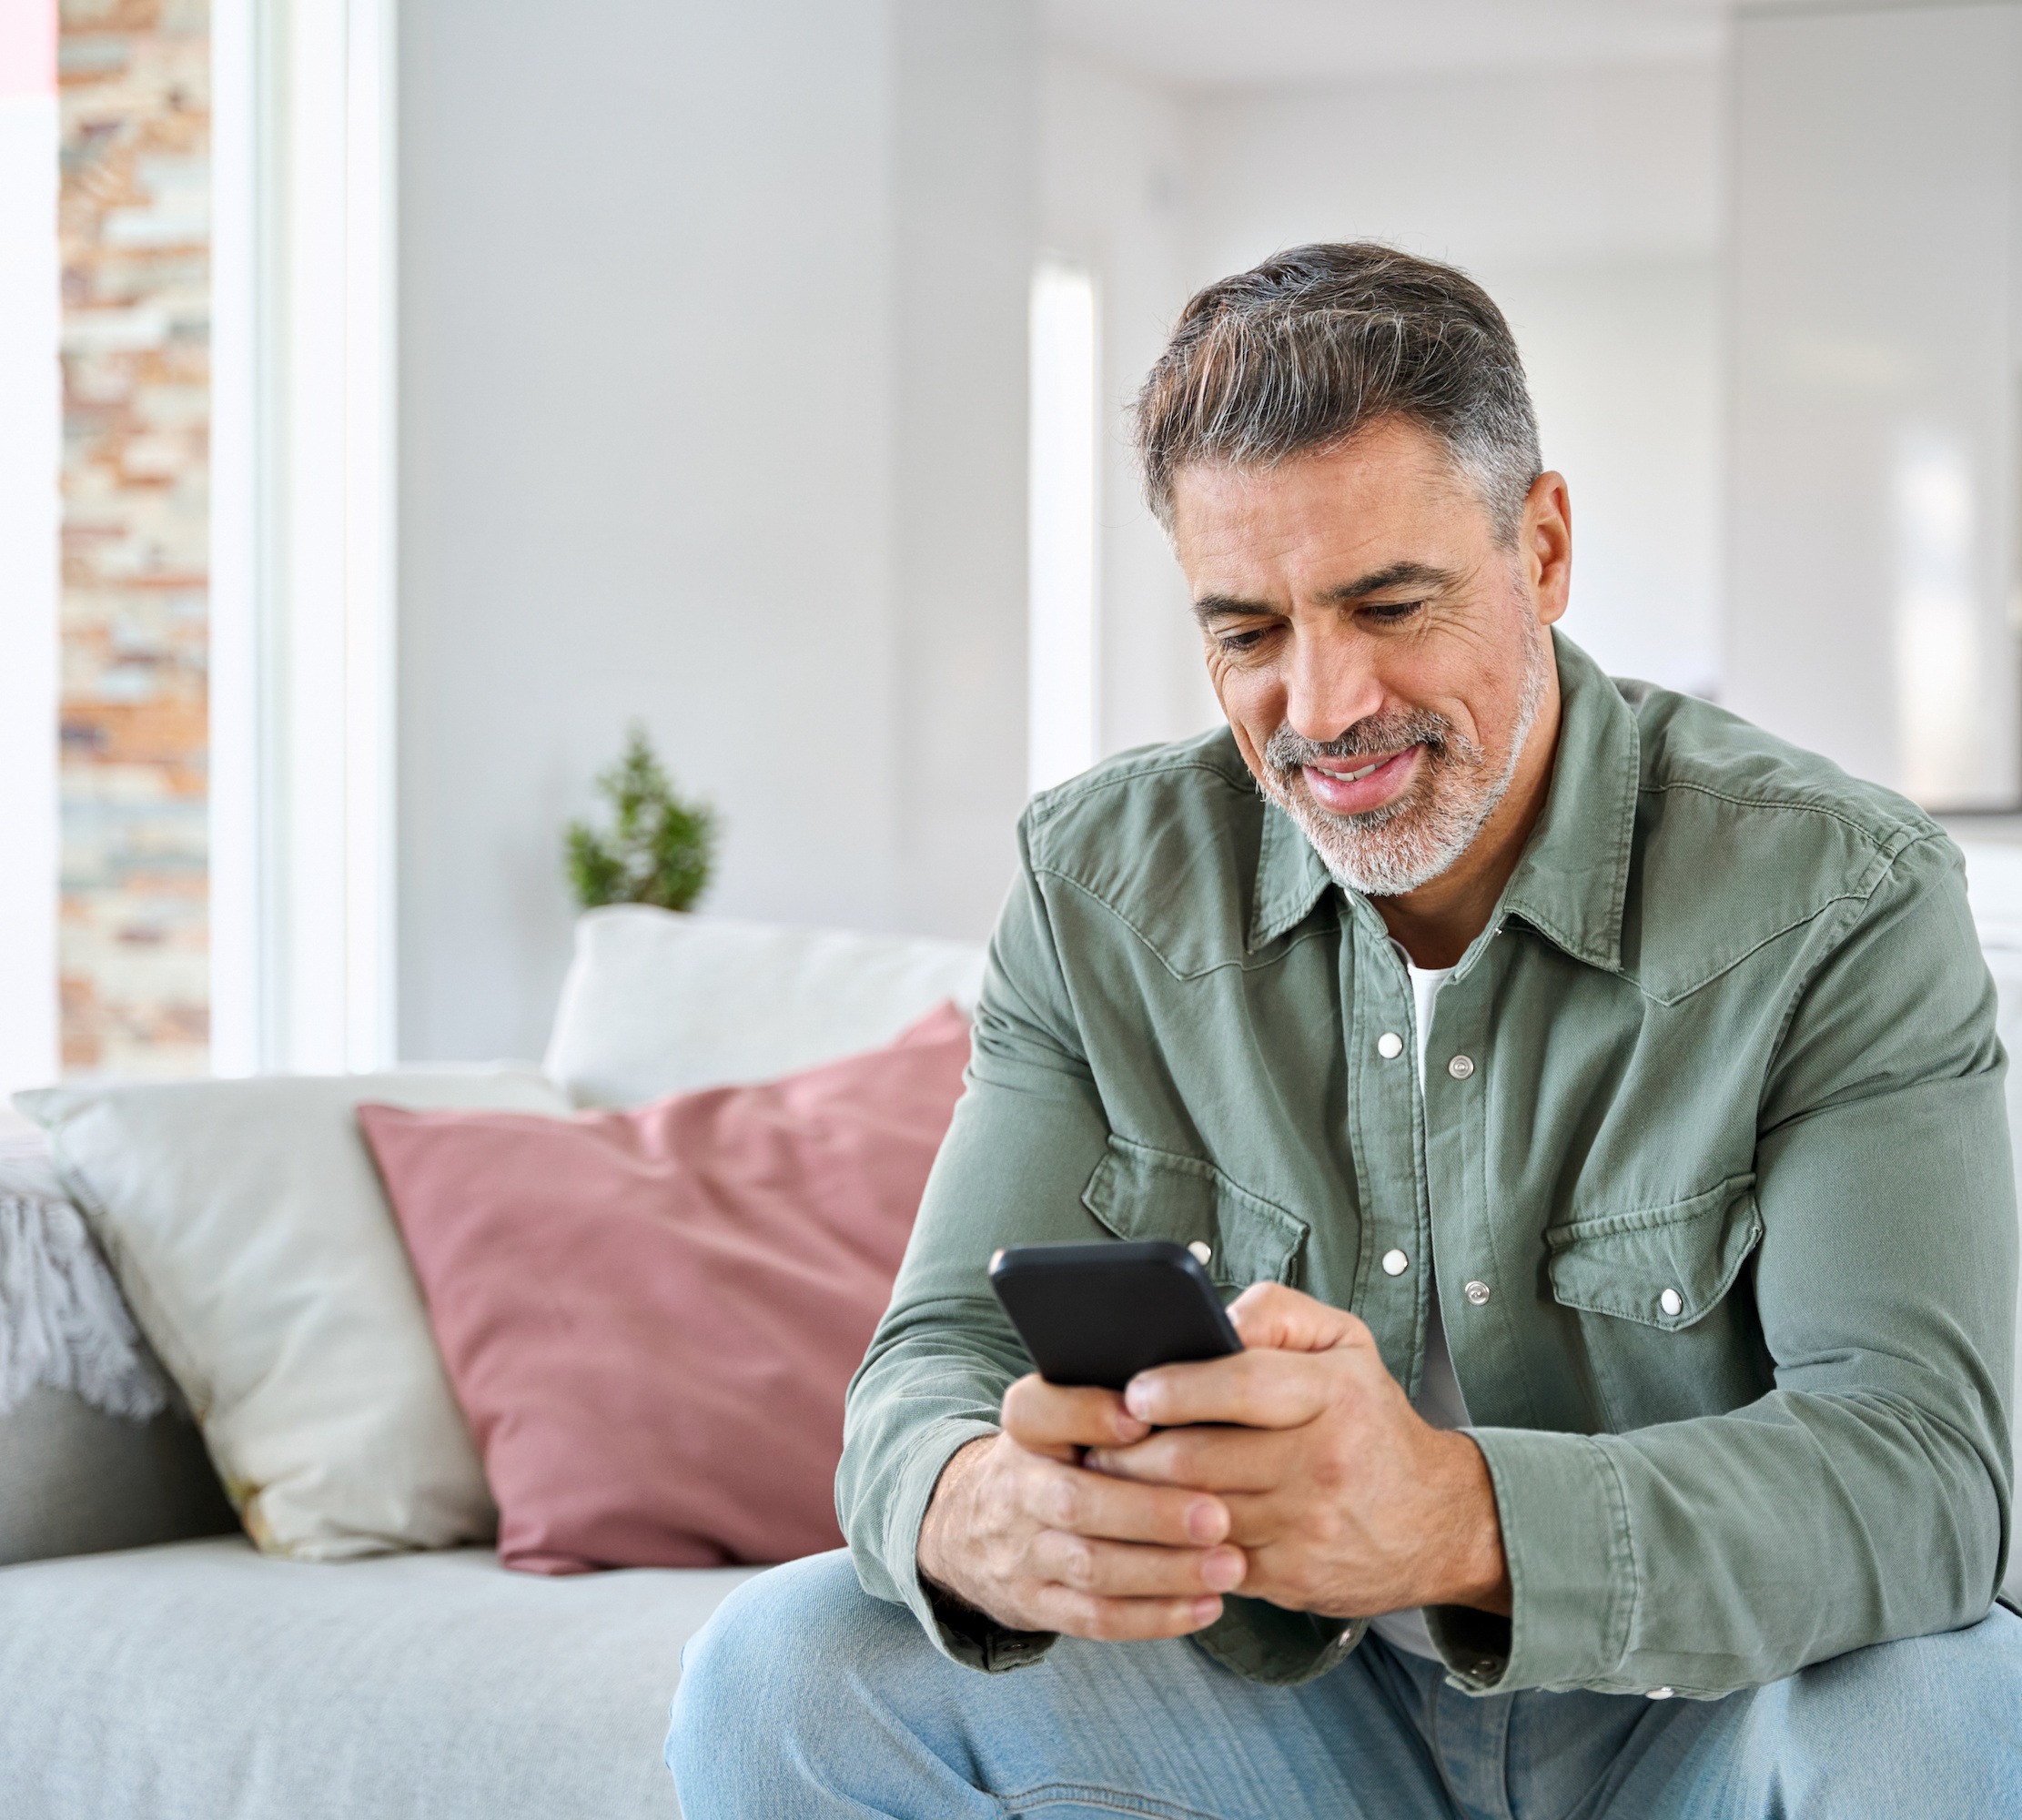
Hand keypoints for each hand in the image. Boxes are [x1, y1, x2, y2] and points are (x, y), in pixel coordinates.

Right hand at [915, 1376, 1249, 1640]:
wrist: (974, 1528)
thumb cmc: (1057, 1459)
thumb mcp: (1060, 1418)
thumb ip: (1109, 1398)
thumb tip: (1199, 1372)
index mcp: (1025, 1431)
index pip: (1037, 1411)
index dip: (1086, 1413)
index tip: (1141, 1417)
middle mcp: (1017, 1489)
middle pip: (1076, 1502)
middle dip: (1151, 1513)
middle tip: (1218, 1516)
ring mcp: (1023, 1552)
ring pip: (1092, 1567)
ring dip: (1165, 1570)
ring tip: (1230, 1565)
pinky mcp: (1037, 1604)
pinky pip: (1095, 1618)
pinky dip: (1154, 1617)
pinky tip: (1207, 1605)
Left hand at [1085, 1283, 1508, 1620]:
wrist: (1438, 1521)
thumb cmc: (1369, 1418)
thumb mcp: (1344, 1342)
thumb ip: (1276, 1312)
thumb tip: (1213, 1319)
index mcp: (1332, 1393)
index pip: (1241, 1384)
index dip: (1176, 1388)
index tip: (1132, 1391)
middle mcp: (1322, 1461)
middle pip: (1200, 1458)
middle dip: (1131, 1453)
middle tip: (1092, 1444)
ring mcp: (1307, 1526)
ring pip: (1195, 1516)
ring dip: (1137, 1502)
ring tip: (1103, 1481)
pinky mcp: (1294, 1578)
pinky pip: (1211, 1562)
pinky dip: (1171, 1546)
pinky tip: (1144, 1527)